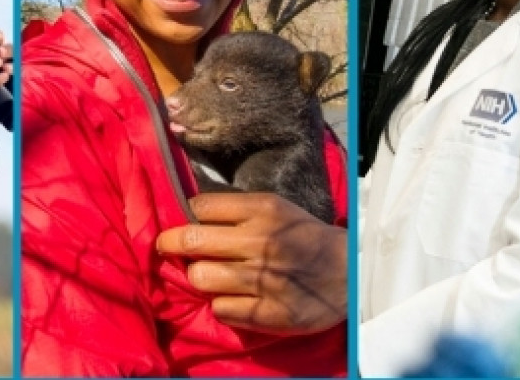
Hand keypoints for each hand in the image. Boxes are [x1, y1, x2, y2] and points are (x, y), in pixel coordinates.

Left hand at [155, 192, 346, 334]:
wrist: (351, 272)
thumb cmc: (306, 237)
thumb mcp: (277, 209)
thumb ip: (238, 210)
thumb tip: (191, 215)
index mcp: (264, 210)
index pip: (201, 207)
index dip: (191, 216)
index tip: (192, 223)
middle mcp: (261, 242)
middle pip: (191, 240)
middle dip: (172, 244)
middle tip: (168, 246)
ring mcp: (264, 280)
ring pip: (200, 278)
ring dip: (200, 277)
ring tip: (210, 276)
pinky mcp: (270, 313)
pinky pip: (220, 309)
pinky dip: (221, 304)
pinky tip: (233, 298)